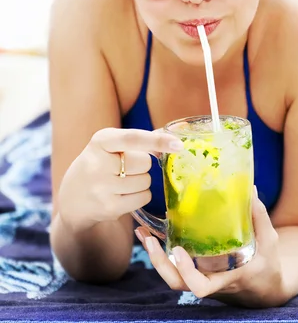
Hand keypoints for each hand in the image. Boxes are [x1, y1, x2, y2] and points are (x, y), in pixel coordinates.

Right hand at [57, 128, 183, 233]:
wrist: (71, 201)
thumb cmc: (98, 166)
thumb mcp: (108, 147)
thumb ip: (137, 141)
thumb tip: (171, 139)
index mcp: (100, 141)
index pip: (133, 138)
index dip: (157, 141)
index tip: (178, 144)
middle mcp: (97, 162)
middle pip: (145, 162)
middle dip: (143, 166)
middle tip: (124, 169)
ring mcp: (102, 187)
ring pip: (146, 181)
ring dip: (141, 182)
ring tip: (121, 183)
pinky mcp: (109, 207)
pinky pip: (143, 198)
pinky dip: (140, 196)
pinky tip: (123, 196)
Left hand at [136, 189, 284, 307]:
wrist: (265, 292)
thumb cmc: (268, 267)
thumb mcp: (270, 243)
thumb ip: (259, 217)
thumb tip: (251, 188)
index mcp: (227, 278)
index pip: (200, 287)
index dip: (186, 272)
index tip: (178, 252)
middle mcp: (210, 283)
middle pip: (177, 283)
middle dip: (159, 264)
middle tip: (150, 239)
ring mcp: (202, 279)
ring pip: (173, 278)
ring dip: (155, 258)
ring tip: (143, 234)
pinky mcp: (199, 273)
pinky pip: (176, 269)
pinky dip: (161, 254)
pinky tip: (151, 235)